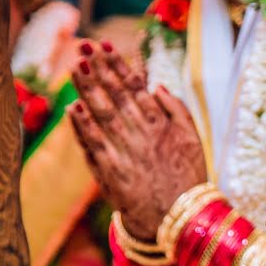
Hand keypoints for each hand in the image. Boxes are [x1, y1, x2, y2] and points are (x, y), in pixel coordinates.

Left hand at [69, 40, 206, 239]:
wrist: (176, 218)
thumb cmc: (187, 178)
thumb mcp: (194, 140)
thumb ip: (178, 110)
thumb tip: (157, 86)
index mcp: (161, 124)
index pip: (135, 87)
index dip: (119, 66)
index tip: (106, 47)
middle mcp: (140, 134)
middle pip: (115, 95)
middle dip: (99, 69)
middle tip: (84, 47)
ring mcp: (123, 152)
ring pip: (102, 114)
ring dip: (87, 89)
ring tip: (76, 67)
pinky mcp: (109, 171)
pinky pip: (92, 143)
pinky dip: (82, 125)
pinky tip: (72, 107)